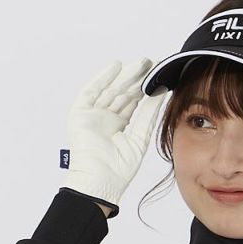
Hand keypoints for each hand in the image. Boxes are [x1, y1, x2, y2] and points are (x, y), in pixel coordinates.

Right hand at [62, 57, 167, 211]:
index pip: (132, 102)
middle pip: (122, 93)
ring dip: (125, 76)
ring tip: (140, 63)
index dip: (144, 89)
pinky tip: (116, 67)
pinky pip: (91, 91)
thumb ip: (149, 115)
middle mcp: (105, 119)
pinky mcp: (80, 113)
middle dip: (136, 78)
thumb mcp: (140, 137)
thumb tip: (161, 93)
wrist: (102, 180)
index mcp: (119, 126)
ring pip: (110, 90)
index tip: (157, 75)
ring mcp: (92, 115)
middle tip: (150, 63)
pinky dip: (103, 78)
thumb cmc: (119, 169)